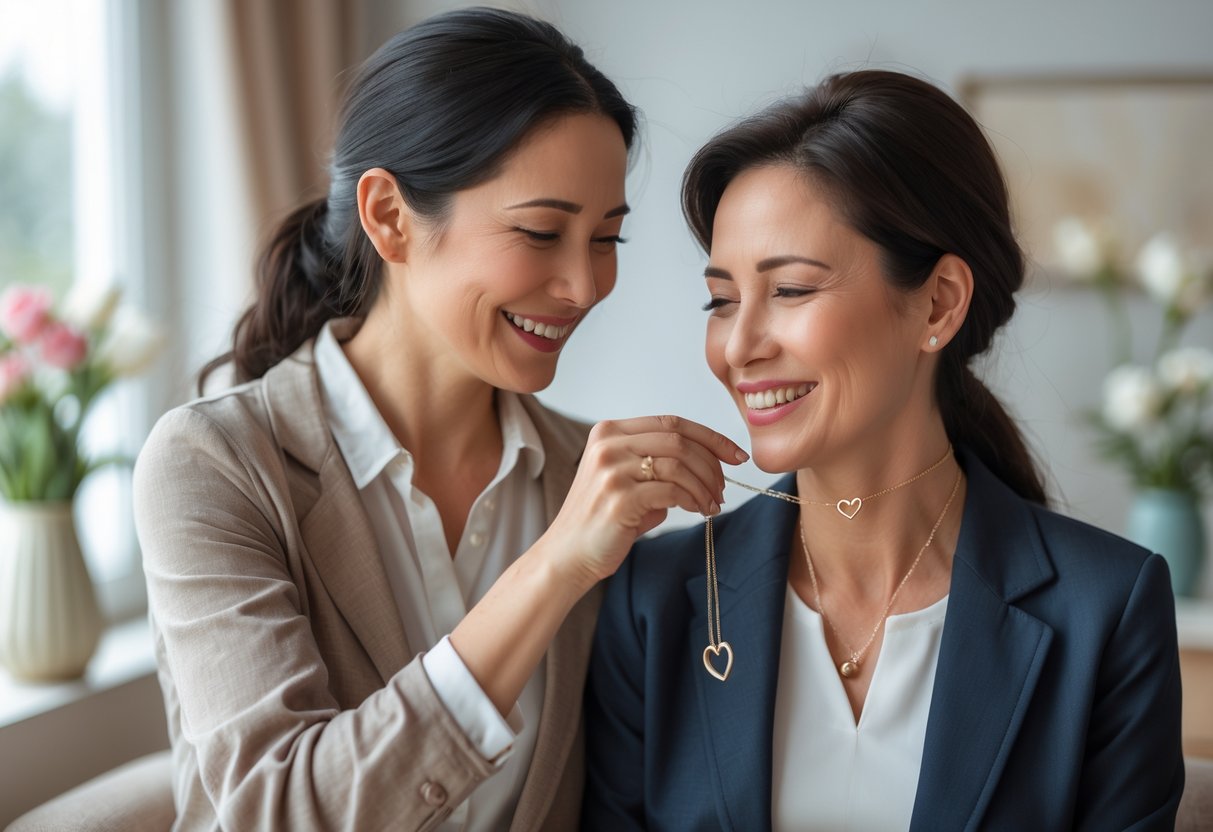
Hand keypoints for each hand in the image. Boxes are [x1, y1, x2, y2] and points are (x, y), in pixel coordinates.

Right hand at [539, 415, 747, 590]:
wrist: (567, 556)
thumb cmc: (602, 520)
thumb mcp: (625, 479)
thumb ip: (657, 463)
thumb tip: (708, 465)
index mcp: (608, 432)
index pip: (671, 422)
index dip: (710, 437)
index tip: (735, 455)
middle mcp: (607, 444)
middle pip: (679, 439)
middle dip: (712, 464)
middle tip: (722, 488)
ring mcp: (611, 469)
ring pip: (679, 463)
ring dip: (705, 485)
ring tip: (712, 504)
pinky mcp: (619, 497)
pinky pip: (672, 491)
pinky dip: (693, 499)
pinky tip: (698, 511)